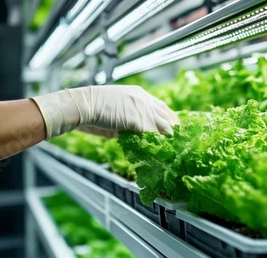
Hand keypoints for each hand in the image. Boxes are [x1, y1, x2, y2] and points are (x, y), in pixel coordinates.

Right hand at [31, 85, 179, 138]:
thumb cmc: (93, 109)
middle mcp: (144, 100)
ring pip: (165, 126)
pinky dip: (160, 145)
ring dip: (170, 139)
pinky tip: (164, 154)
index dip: (169, 118)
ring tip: (176, 152)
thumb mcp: (116, 112)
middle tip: (182, 142)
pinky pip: (155, 135)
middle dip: (175, 129)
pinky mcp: (140, 121)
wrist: (84, 105)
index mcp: (139, 94)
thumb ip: (129, 120)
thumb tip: (136, 134)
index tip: (175, 129)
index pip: (161, 106)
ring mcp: (144, 110)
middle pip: (168, 116)